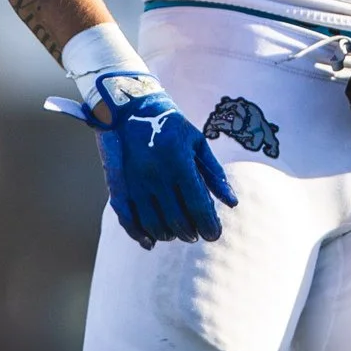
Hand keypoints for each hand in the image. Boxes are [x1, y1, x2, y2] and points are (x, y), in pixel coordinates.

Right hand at [87, 75, 237, 248]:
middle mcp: (156, 176)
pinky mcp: (118, 187)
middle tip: (197, 234)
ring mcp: (135, 183)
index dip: (209, 225)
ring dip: (168, 235)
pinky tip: (150, 242)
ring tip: (177, 233)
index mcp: (179, 163)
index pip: (198, 206)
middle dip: (191, 232)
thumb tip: (232, 203)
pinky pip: (127, 219)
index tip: (214, 234)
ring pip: (153, 224)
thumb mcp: (197, 142)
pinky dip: (139, 235)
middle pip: (177, 220)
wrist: (128, 108)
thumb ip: (214, 174)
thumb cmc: (170, 125)